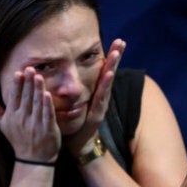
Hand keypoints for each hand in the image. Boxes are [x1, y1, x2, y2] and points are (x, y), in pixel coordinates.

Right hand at [0, 67, 60, 161]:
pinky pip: (47, 115)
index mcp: (12, 116)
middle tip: (30, 68)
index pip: (14, 97)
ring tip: (38, 76)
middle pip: (26, 98)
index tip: (18, 73)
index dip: (17, 85)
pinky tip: (48, 94)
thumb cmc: (18, 139)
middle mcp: (22, 119)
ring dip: (37, 90)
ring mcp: (35, 124)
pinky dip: (47, 105)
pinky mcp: (47, 129)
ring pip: (36, 104)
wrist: (33, 159)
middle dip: (28, 83)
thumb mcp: (2, 124)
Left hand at [65, 39, 125, 156]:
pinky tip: (108, 74)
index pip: (103, 71)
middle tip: (121, 41)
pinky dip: (105, 85)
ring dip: (112, 67)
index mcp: (95, 93)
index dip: (109, 57)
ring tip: (116, 53)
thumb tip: (65, 74)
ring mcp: (101, 105)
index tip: (115, 41)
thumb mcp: (75, 102)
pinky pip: (101, 97)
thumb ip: (74, 90)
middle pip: (109, 73)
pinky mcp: (97, 114)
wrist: (78, 145)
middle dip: (115, 57)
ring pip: (107, 83)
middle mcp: (100, 97)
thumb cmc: (75, 124)